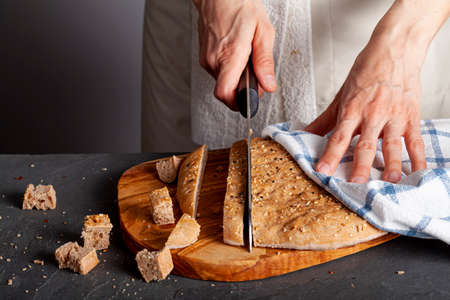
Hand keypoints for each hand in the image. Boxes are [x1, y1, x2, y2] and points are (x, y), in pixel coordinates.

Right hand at [193, 0, 276, 109]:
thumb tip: (268, 85)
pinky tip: (236, 55)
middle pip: (226, 91)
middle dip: (242, 89)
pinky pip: (218, 72)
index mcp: (229, 56)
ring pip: (223, 82)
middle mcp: (214, 60)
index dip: (237, 103)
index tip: (249, 100)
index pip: (225, 93)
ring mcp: (206, 59)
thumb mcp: (263, 31)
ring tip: (245, 58)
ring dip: (236, 78)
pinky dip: (229, 69)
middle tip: (254, 74)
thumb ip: (265, 62)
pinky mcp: (204, 57)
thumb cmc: (239, 6)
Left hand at [305, 0, 449, 182]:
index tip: (323, 170)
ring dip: (392, 164)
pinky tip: (417, 172)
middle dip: (360, 166)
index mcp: (353, 109)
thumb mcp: (341, 94)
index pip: (339, 136)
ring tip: (390, 181)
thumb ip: (325, 119)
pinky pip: (415, 141)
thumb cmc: (367, 71)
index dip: (330, 154)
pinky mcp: (411, 117)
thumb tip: (305, 133)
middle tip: (356, 183)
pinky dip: (417, 158)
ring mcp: (394, 117)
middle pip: (365, 144)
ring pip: (392, 145)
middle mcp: (373, 115)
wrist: (395, 49)